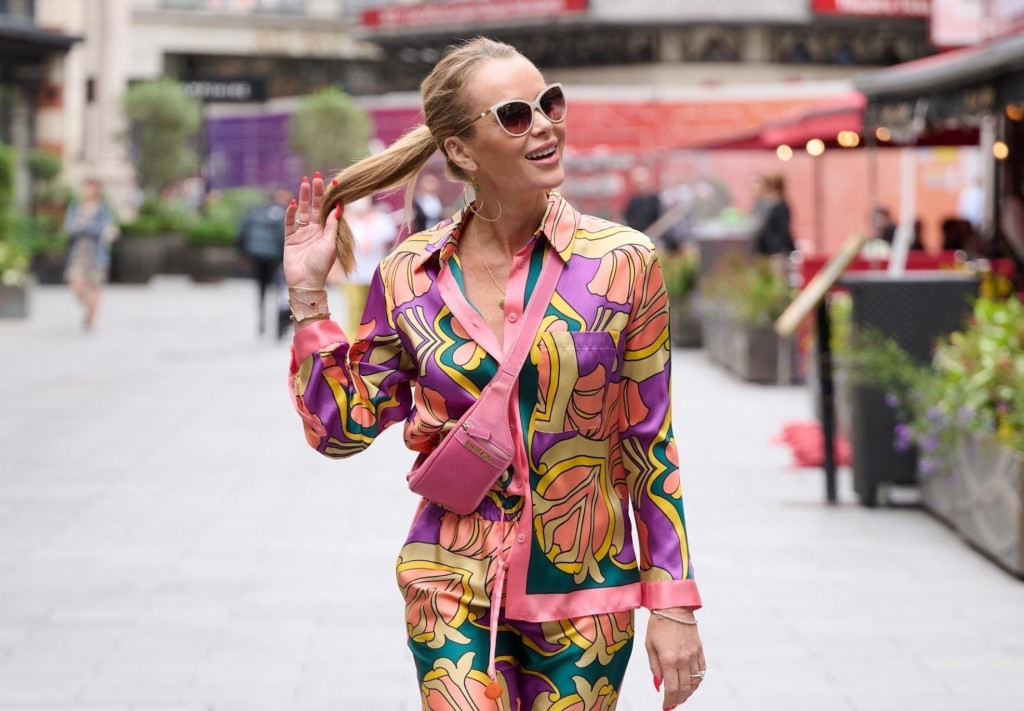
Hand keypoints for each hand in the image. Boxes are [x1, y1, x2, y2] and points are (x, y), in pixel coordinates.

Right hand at [284, 172, 340, 288]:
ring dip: (303, 197)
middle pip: (315, 207)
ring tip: (304, 182)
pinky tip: (292, 203)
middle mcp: (314, 231)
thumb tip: (338, 207)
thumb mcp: (329, 244)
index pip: (328, 210)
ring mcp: (302, 234)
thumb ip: (331, 226)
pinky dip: (290, 213)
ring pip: (302, 211)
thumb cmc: (321, 266)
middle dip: (315, 192)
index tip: (334, 182)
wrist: (306, 282)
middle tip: (315, 175)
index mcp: (326, 232)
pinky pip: (289, 223)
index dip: (330, 197)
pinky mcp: (290, 239)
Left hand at [647, 608, 705, 708]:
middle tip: (672, 705)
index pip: (672, 687)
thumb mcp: (650, 646)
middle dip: (678, 699)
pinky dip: (697, 681)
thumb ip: (655, 667)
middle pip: (684, 688)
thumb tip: (658, 685)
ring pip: (695, 682)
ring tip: (681, 697)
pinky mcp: (700, 650)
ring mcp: (693, 655)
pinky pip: (702, 670)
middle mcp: (683, 659)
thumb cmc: (658, 624)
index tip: (665, 706)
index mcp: (668, 659)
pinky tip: (691, 685)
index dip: (669, 700)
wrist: (673, 607)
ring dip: (688, 693)